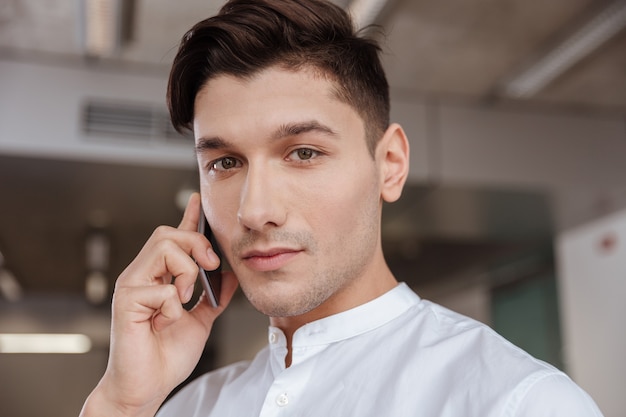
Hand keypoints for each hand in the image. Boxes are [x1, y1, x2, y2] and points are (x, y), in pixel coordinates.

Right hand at [80, 193, 238, 416]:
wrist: (149, 386)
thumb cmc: (166, 356)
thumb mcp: (201, 320)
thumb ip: (213, 296)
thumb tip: (229, 274)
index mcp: (160, 277)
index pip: (174, 238)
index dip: (188, 218)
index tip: (198, 200)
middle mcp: (142, 275)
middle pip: (167, 233)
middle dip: (196, 243)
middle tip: (210, 267)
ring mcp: (132, 286)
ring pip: (164, 248)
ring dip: (186, 272)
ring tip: (185, 298)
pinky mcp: (126, 301)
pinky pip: (162, 287)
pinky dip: (174, 306)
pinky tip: (166, 322)